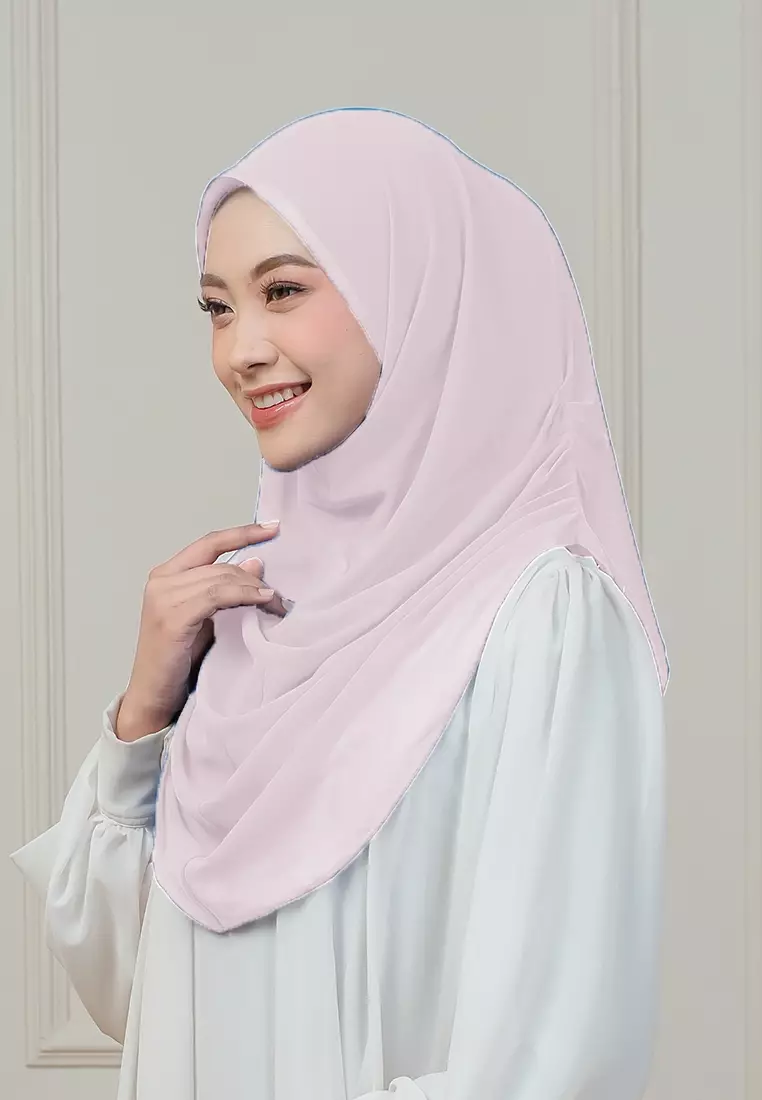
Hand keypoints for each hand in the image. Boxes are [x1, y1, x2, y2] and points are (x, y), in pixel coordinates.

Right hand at [115, 522, 285, 740]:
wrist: (154, 695)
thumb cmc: (178, 659)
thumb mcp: (207, 617)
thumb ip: (225, 589)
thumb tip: (255, 564)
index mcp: (167, 574)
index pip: (209, 543)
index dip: (242, 533)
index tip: (273, 527)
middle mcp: (161, 581)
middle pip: (220, 564)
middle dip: (255, 576)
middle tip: (280, 595)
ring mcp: (163, 598)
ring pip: (221, 578)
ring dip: (254, 589)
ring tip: (275, 603)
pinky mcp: (172, 617)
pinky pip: (216, 596)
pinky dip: (243, 596)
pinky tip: (261, 602)